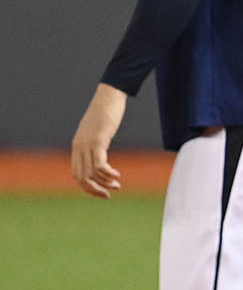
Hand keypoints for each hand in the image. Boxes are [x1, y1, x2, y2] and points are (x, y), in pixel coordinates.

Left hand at [71, 84, 127, 198]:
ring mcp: (88, 144)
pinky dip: (107, 173)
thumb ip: (95, 140)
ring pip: (91, 173)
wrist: (109, 95)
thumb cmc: (106, 110)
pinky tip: (117, 174)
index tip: (102, 191)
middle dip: (95, 190)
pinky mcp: (98, 140)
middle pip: (81, 177)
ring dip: (104, 183)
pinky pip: (99, 164)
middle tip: (109, 194)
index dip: (88, 187)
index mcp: (78, 146)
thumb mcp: (97, 129)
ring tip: (117, 184)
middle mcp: (79, 147)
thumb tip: (100, 150)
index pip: (77, 174)